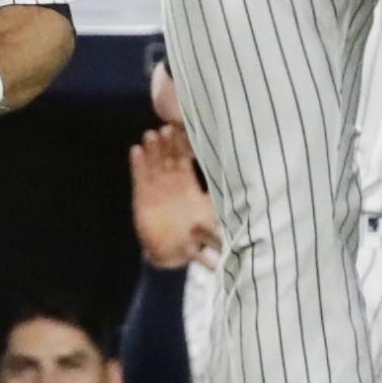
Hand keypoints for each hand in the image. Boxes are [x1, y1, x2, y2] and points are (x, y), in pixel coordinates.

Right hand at [128, 121, 218, 265]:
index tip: (185, 130)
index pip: (186, 158)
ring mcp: (156, 187)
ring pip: (154, 162)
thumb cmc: (194, 235)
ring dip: (152, 149)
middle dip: (168, 143)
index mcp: (188, 182)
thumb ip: (223, 204)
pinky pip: (139, 177)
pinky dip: (138, 164)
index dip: (185, 145)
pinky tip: (136, 151)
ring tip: (150, 135)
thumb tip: (245, 195)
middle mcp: (172, 181)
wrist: (172, 254)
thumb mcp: (211, 218)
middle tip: (167, 128)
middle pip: (169, 156)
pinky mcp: (142, 195)